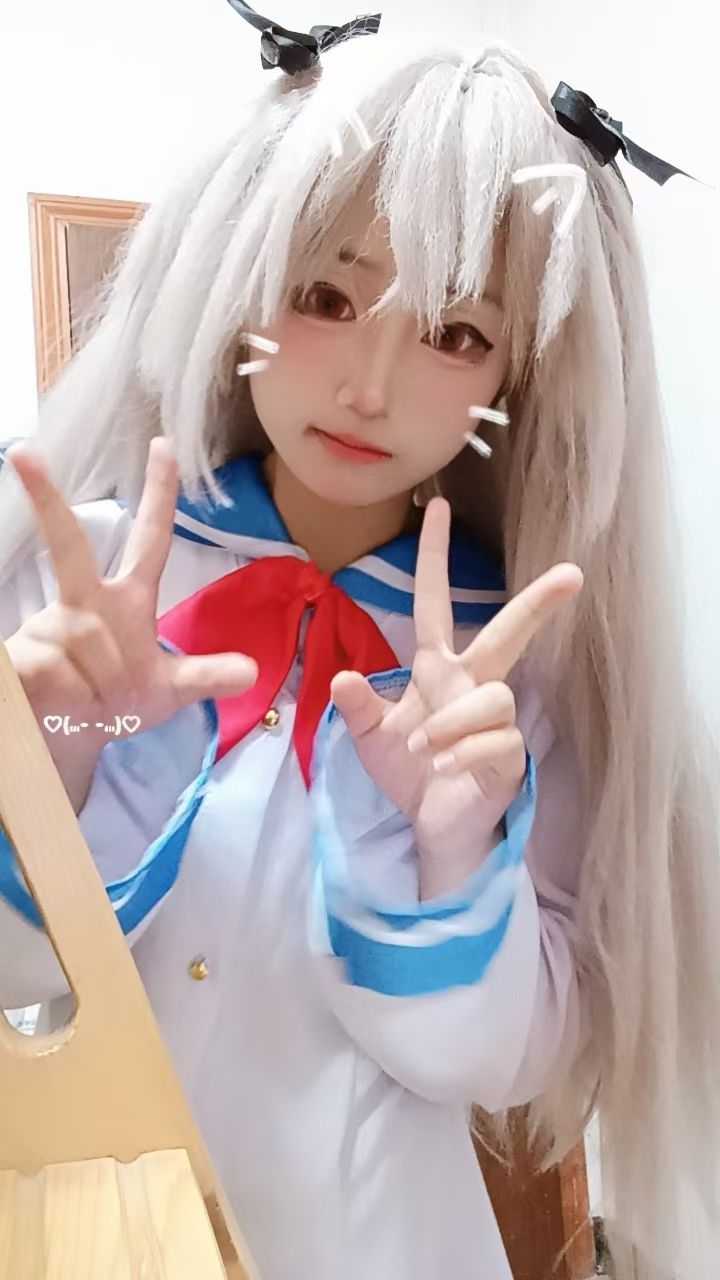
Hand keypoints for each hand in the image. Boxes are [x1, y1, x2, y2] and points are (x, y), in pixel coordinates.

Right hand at [5, 438, 257, 767]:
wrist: (68, 738)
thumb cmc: (116, 701)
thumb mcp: (169, 691)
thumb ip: (206, 675)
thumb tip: (251, 671)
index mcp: (126, 601)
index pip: (149, 539)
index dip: (159, 494)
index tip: (163, 443)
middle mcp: (83, 603)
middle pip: (70, 548)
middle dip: (47, 501)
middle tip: (24, 451)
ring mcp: (47, 627)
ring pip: (75, 644)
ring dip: (93, 690)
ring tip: (90, 704)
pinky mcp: (19, 656)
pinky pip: (42, 670)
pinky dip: (57, 696)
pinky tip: (50, 704)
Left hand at [330, 497, 582, 897]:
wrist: (432, 825)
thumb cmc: (408, 771)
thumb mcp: (370, 738)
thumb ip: (358, 707)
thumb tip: (344, 678)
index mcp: (438, 671)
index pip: (435, 605)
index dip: (434, 559)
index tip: (437, 508)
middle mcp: (472, 686)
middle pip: (508, 634)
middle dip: (537, 603)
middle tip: (571, 572)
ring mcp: (495, 721)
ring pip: (494, 697)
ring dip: (452, 724)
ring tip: (425, 751)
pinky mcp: (509, 756)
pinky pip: (495, 741)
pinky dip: (461, 755)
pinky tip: (442, 770)